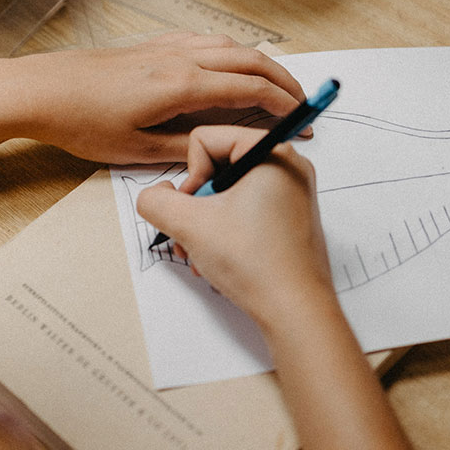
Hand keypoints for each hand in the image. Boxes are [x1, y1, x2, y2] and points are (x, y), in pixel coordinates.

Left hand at [0, 32, 305, 163]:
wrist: (39, 90)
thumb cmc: (80, 120)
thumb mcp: (135, 149)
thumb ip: (183, 147)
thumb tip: (217, 148)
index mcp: (181, 85)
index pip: (249, 88)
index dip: (283, 103)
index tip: (304, 117)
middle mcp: (179, 58)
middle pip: (249, 58)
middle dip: (283, 79)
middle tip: (303, 100)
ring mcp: (165, 47)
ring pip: (228, 44)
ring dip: (259, 62)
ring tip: (274, 82)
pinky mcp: (150, 46)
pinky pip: (203, 40)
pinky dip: (229, 50)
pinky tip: (228, 63)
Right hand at [136, 125, 332, 325]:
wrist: (294, 311)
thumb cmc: (255, 263)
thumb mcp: (189, 225)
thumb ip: (156, 202)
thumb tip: (155, 196)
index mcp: (271, 153)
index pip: (205, 139)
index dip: (190, 176)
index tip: (198, 209)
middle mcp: (287, 166)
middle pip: (216, 165)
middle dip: (196, 204)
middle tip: (195, 234)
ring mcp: (291, 193)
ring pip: (227, 191)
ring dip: (205, 222)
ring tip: (203, 253)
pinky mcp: (289, 217)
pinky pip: (245, 208)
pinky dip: (225, 230)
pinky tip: (219, 258)